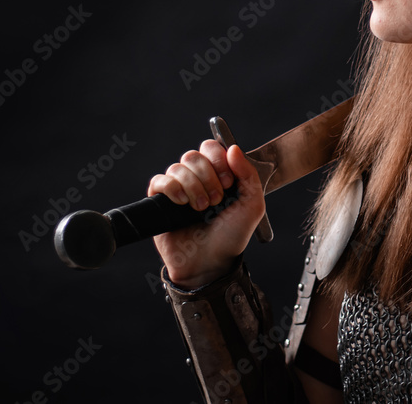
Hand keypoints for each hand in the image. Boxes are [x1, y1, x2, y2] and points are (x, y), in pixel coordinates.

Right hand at [148, 140, 265, 288]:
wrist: (210, 263)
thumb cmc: (231, 235)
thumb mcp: (252, 204)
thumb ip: (248, 174)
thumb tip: (232, 148)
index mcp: (219, 175)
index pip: (212, 148)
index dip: (218, 159)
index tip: (228, 182)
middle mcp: (198, 179)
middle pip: (193, 155)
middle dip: (207, 176)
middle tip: (216, 200)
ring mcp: (178, 189)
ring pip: (177, 167)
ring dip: (192, 186)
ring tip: (201, 208)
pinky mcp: (160, 202)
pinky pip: (159, 180)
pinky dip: (171, 188)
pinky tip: (182, 203)